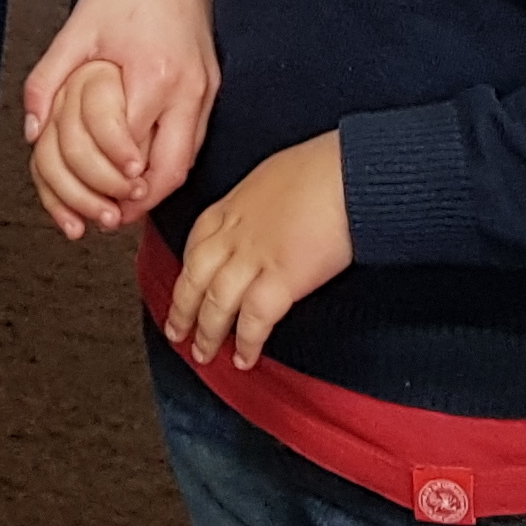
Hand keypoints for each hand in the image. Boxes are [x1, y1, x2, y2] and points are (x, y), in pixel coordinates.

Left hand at [22, 0, 217, 232]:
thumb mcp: (75, 30)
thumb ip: (48, 82)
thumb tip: (33, 131)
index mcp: (153, 75)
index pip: (131, 151)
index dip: (109, 182)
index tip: (90, 201)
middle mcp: (188, 87)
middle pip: (171, 170)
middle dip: (139, 202)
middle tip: (108, 215)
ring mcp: (206, 87)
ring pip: (189, 160)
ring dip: (157, 187)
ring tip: (123, 201)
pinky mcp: (212, 84)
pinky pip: (195, 138)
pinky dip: (170, 160)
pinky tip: (145, 167)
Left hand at [165, 132, 353, 369]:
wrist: (349, 171)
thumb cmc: (325, 166)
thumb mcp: (276, 174)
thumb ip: (262, 200)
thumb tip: (268, 214)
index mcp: (234, 205)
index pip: (196, 242)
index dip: (187, 272)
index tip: (184, 290)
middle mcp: (237, 232)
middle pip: (195, 276)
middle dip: (182, 309)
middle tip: (176, 332)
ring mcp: (256, 256)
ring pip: (216, 302)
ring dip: (207, 333)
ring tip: (204, 355)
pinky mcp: (283, 277)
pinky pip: (255, 318)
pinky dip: (247, 341)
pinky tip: (245, 358)